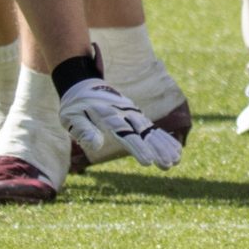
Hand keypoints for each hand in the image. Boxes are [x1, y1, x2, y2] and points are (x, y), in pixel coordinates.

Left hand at [58, 75, 181, 168]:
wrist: (82, 84)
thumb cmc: (75, 106)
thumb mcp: (72, 118)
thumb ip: (84, 130)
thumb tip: (96, 145)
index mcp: (108, 116)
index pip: (126, 134)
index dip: (138, 148)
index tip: (148, 161)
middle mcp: (124, 114)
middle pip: (144, 133)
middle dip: (158, 149)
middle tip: (169, 164)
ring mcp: (132, 113)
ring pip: (151, 130)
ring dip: (165, 144)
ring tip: (177, 160)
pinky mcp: (135, 115)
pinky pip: (152, 128)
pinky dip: (164, 138)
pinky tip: (176, 149)